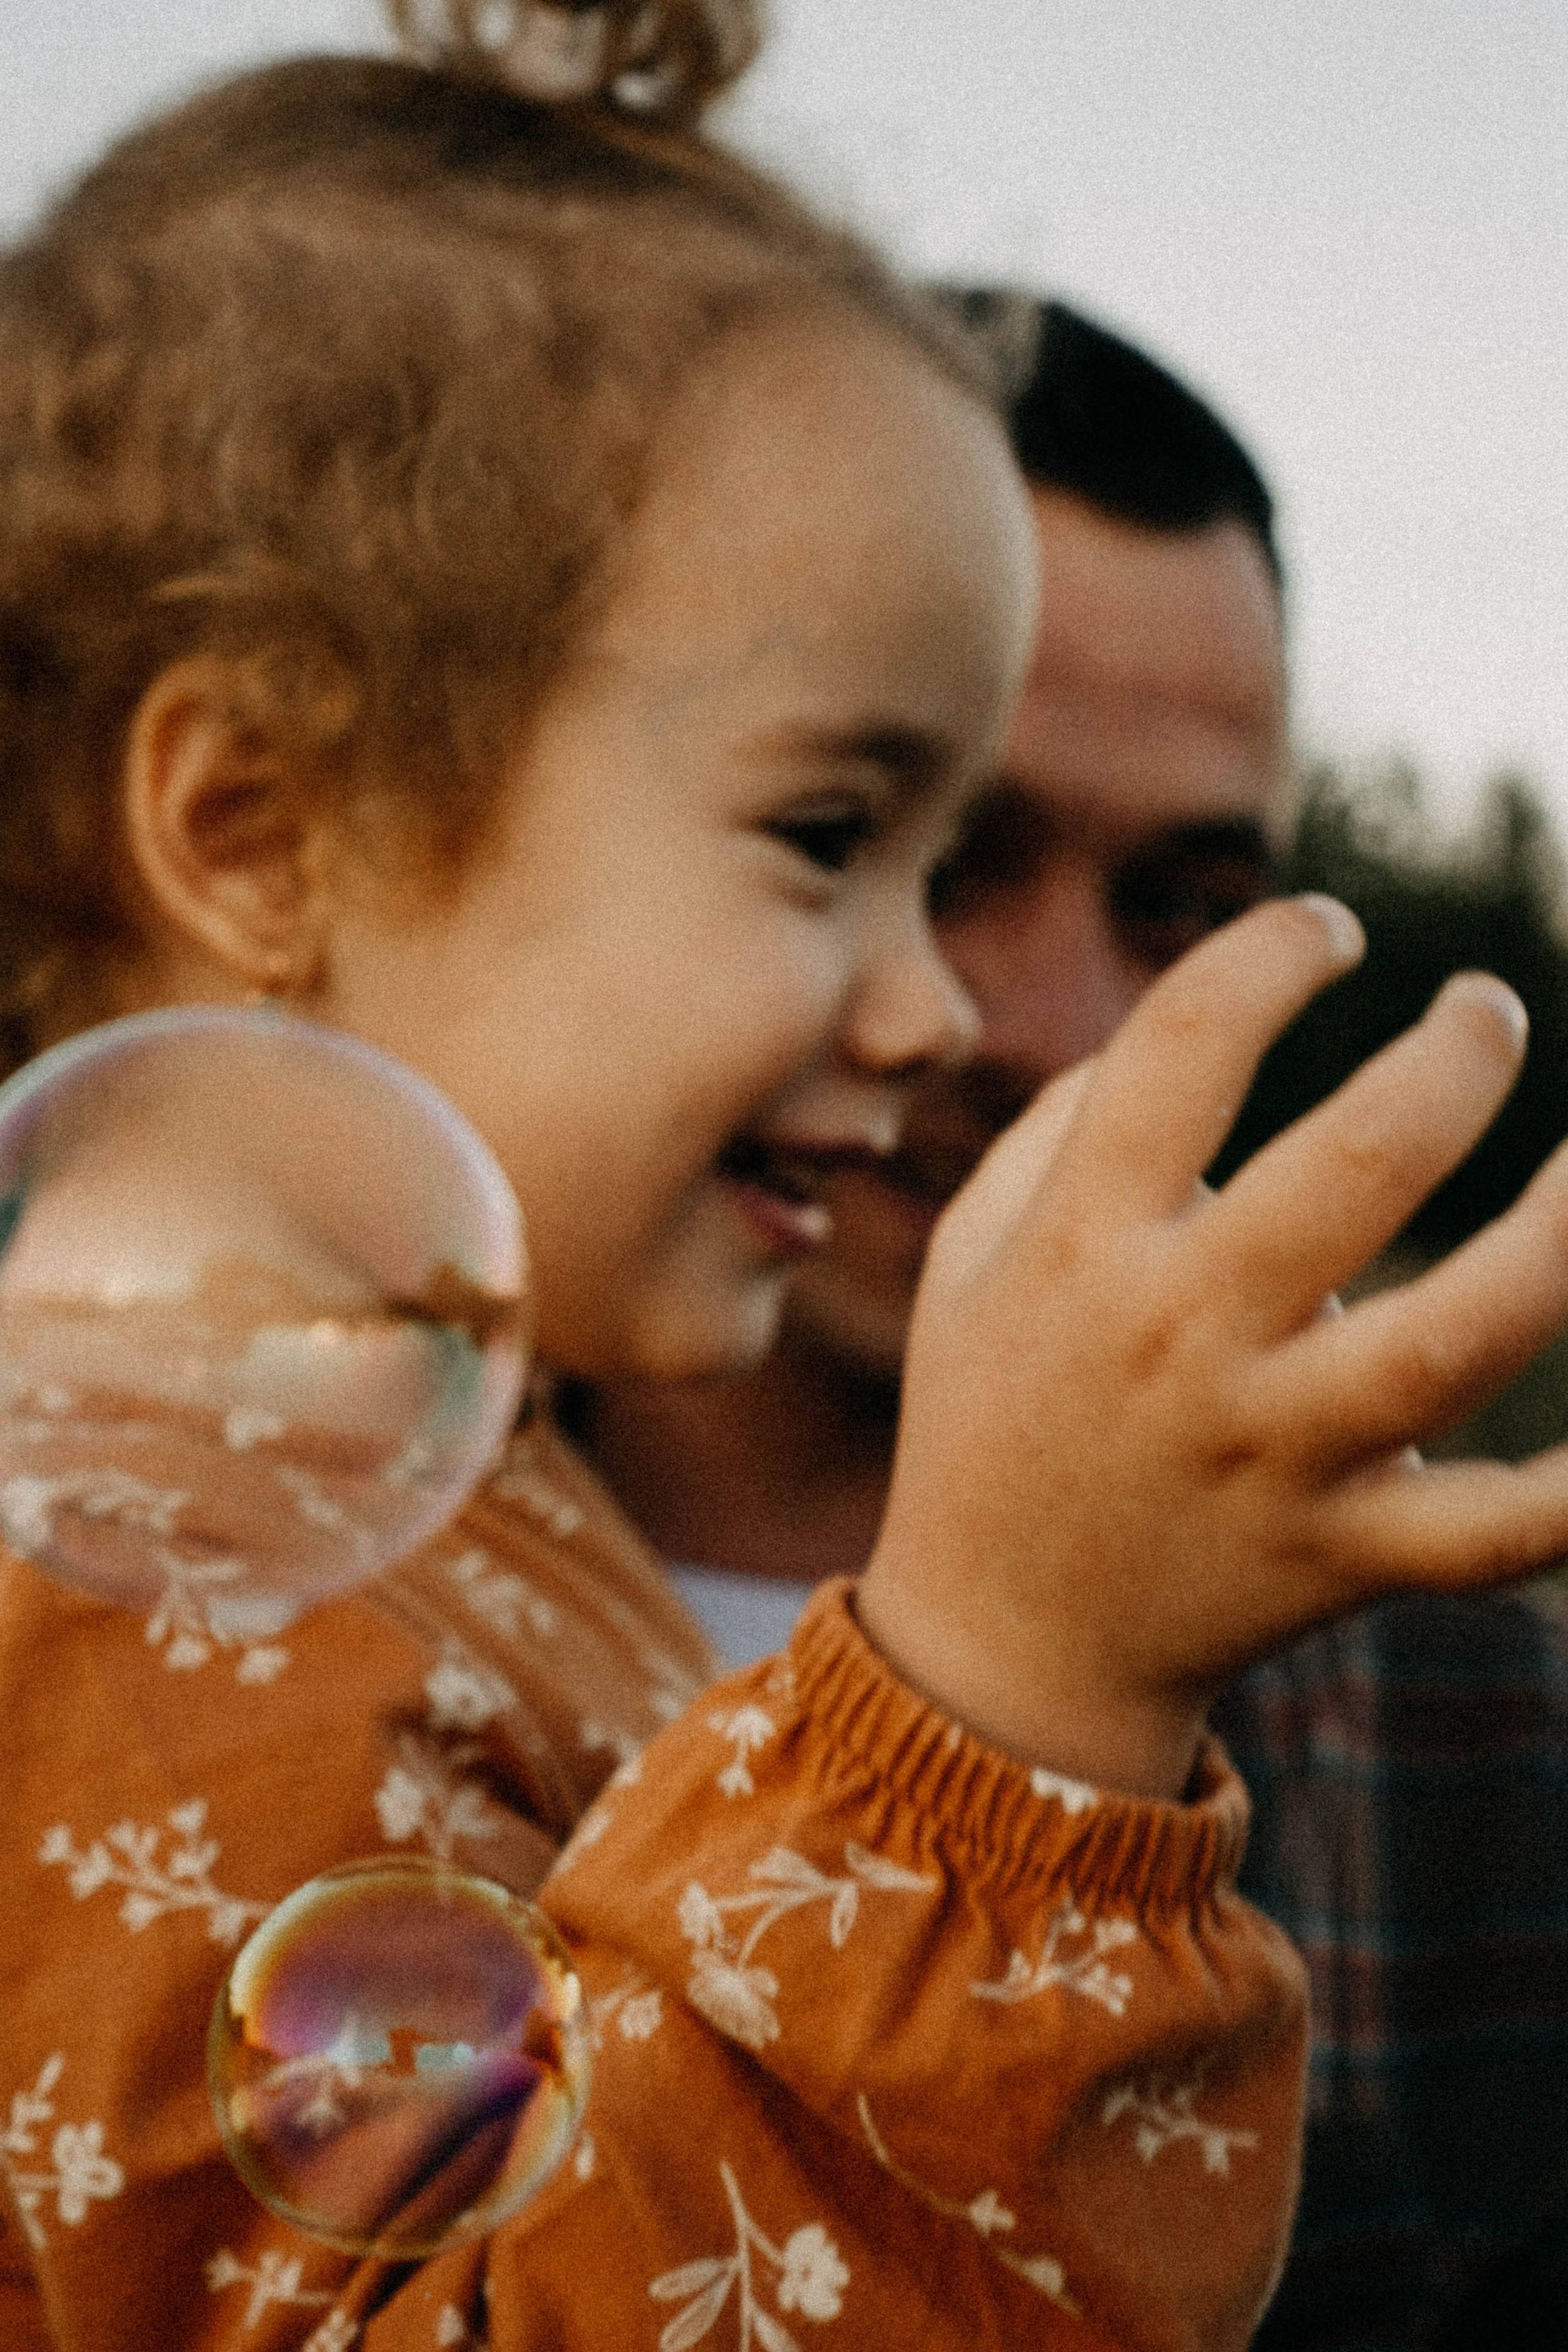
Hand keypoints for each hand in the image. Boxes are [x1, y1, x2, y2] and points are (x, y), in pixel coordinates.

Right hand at [858, 895, 1567, 1796]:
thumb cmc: (986, 1418)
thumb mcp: (968, 1260)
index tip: (1326, 933)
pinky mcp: (1343, 1558)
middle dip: (1452, 1061)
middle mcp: (1183, 1341)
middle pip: (1358, 1167)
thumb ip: (1058, 1131)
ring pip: (1461, 1336)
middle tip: (1488, 1014)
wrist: (1000, 1649)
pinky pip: (1501, 1533)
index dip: (1272, 953)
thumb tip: (1189, 1035)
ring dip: (1560, 1230)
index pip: (1187, 1046)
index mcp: (1083, 1247)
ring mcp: (1273, 1455)